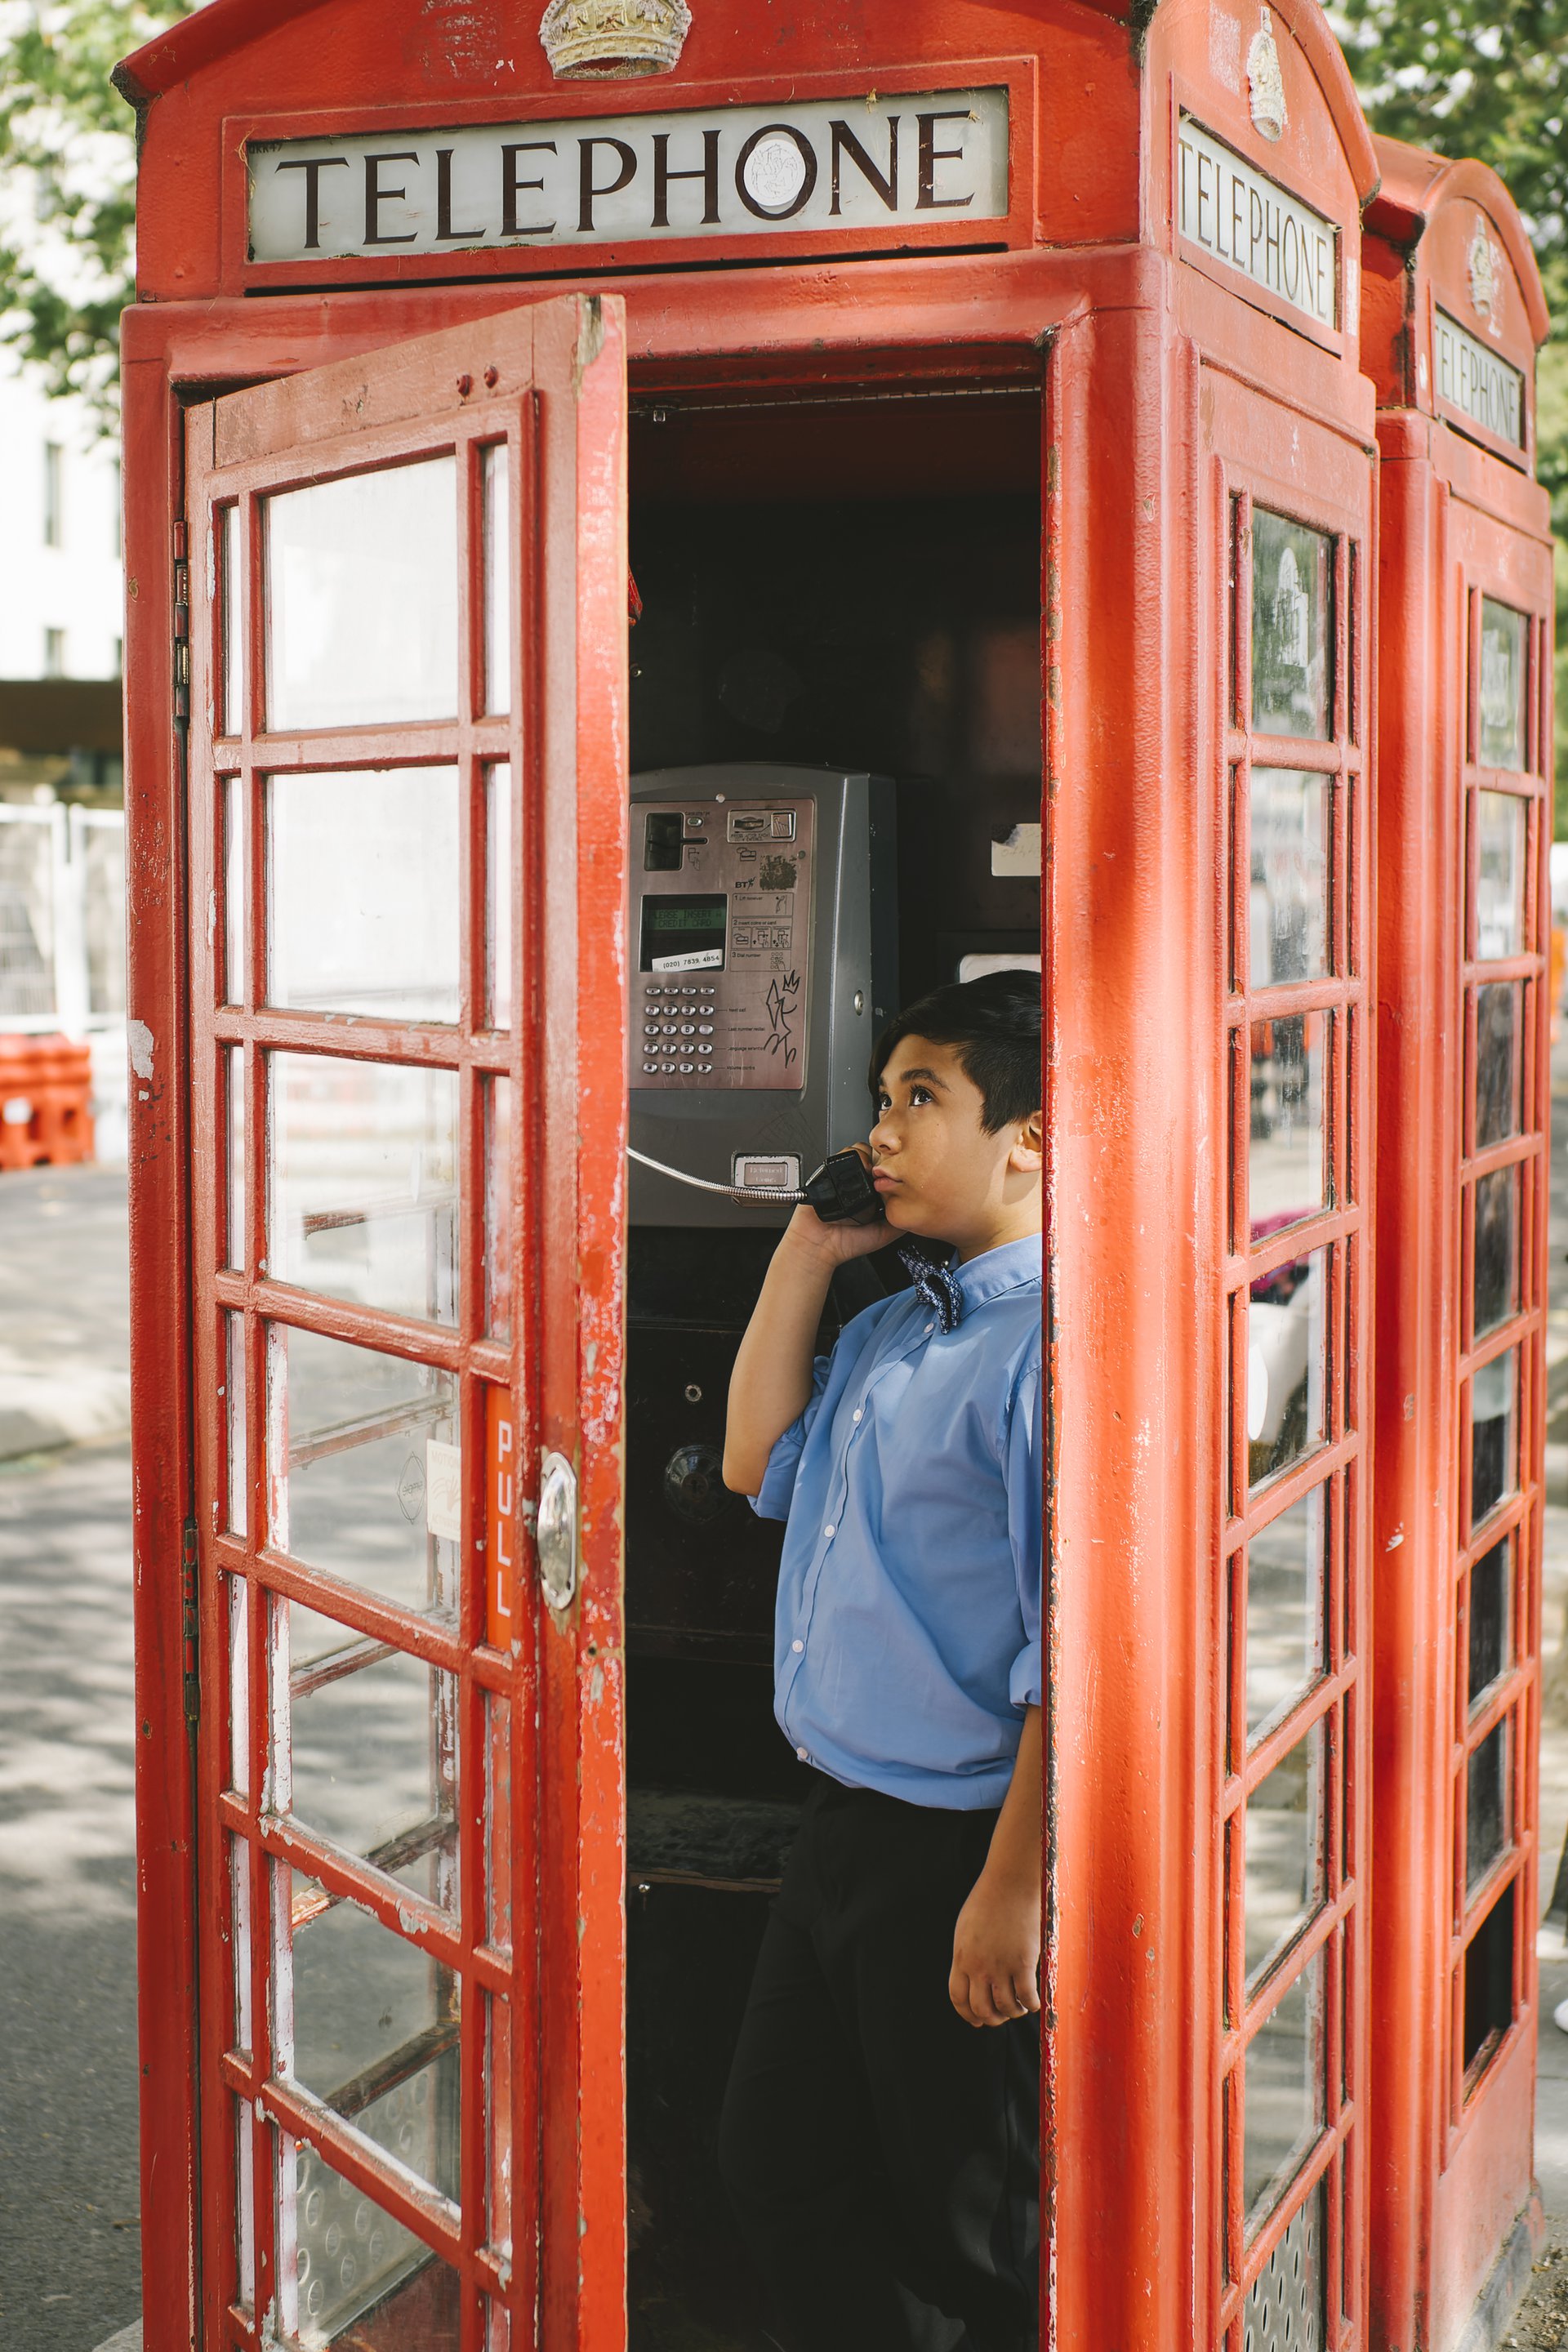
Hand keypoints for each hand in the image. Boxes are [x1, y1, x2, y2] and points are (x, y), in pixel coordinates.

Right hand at [780, 1146, 889, 1266]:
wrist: (821, 1244)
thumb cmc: (848, 1242)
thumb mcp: (884, 1234)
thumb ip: (901, 1222)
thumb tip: (920, 1211)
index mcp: (872, 1194)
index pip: (889, 1171)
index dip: (895, 1169)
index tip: (898, 1176)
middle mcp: (859, 1183)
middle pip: (877, 1157)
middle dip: (882, 1160)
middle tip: (883, 1175)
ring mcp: (845, 1175)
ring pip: (862, 1152)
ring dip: (867, 1157)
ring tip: (868, 1174)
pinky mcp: (831, 1170)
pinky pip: (845, 1154)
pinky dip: (851, 1156)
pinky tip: (855, 1171)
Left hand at [949, 1865, 1041, 2028]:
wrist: (1010, 1881)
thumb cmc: (990, 1900)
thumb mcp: (966, 1929)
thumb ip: (967, 1955)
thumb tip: (972, 1977)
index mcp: (961, 1957)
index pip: (958, 1999)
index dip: (968, 2016)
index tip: (978, 2020)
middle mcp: (978, 1966)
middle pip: (982, 2009)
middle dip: (993, 2019)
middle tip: (1003, 2015)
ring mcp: (1001, 1965)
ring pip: (1006, 2007)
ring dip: (1014, 2012)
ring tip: (1020, 2006)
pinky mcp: (1023, 1961)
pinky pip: (1027, 1996)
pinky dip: (1032, 2004)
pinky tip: (1034, 2001)